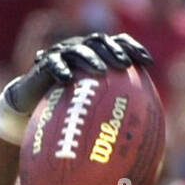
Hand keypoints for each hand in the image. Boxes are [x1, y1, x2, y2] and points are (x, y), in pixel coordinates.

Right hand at [4, 32, 152, 114]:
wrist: (36, 104)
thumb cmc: (70, 109)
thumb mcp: (96, 111)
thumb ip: (116, 114)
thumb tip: (148, 143)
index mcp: (97, 55)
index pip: (118, 43)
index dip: (133, 48)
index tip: (148, 63)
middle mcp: (80, 50)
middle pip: (99, 41)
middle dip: (113, 50)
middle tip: (125, 65)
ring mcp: (62, 54)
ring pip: (77, 49)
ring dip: (90, 58)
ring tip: (101, 71)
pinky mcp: (43, 63)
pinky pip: (52, 63)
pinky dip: (59, 68)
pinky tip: (67, 79)